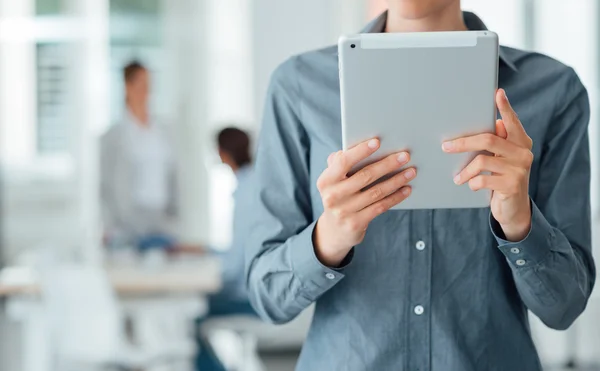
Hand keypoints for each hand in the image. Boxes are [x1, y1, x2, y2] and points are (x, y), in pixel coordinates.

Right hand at [314, 138, 415, 265]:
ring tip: (411, 171)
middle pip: (365, 176)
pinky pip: (380, 206)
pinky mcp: (356, 223)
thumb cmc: (338, 196)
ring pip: (376, 192)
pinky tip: (406, 189)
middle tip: (405, 156)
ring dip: (396, 180)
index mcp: (326, 180)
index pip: (343, 162)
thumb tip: (354, 146)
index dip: (360, 151)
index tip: (377, 142)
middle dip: (388, 164)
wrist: (334, 231)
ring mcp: (344, 211)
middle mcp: (333, 196)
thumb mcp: (333, 181)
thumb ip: (339, 163)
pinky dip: (395, 197)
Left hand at [442, 89, 532, 240]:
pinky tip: (471, 186)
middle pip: (488, 139)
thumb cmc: (502, 178)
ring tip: (457, 178)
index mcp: (521, 142)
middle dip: (463, 143)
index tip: (498, 93)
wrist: (514, 208)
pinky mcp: (512, 185)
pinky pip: (482, 180)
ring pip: (482, 161)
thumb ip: (497, 143)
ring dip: (465, 171)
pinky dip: (472, 183)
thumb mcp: (502, 159)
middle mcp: (523, 153)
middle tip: (445, 146)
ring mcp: (519, 169)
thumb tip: (492, 123)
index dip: (505, 107)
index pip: (512, 122)